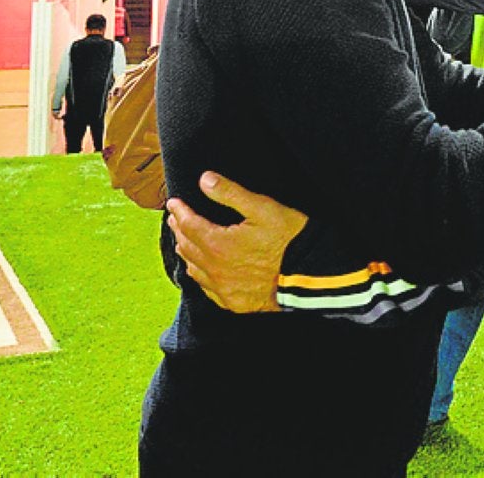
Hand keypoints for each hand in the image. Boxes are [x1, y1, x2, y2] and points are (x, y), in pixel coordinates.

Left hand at [166, 172, 308, 312]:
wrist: (309, 277)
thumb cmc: (289, 240)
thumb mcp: (262, 208)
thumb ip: (230, 193)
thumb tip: (205, 180)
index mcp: (218, 244)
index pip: (188, 224)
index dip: (179, 211)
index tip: (173, 203)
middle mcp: (215, 270)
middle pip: (187, 247)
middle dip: (179, 230)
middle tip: (175, 219)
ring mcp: (223, 289)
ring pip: (193, 269)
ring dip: (186, 252)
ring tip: (183, 241)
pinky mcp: (233, 302)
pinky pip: (206, 289)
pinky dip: (198, 275)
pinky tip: (200, 271)